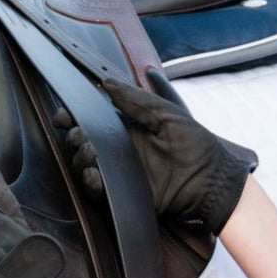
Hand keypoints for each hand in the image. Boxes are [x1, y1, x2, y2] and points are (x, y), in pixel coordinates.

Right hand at [58, 69, 257, 234]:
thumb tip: (105, 83)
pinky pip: (98, 190)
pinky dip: (90, 182)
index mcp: (129, 126)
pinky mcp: (124, 193)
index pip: (94, 118)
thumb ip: (138, 99)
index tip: (64, 114)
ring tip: (89, 152)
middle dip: (75, 136)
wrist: (212, 181)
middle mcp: (121, 148)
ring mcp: (121, 171)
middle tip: (79, 135)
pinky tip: (93, 174)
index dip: (75, 116)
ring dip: (81, 157)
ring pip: (86, 164)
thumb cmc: (196, 143)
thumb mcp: (169, 113)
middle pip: (84, 141)